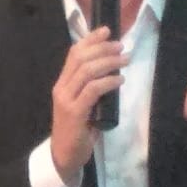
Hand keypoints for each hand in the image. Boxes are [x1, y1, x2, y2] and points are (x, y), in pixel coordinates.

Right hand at [50, 26, 127, 181]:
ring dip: (109, 62)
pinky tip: (119, 80)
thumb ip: (91, 88)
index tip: (107, 30)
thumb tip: (112, 71)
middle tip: (121, 47)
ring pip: (87, 71)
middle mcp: (61, 88)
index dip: (90, 39)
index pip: (74, 53)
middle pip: (81, 58)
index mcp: (62, 84)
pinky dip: (108, 82)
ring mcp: (67, 100)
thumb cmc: (77, 130)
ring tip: (124, 60)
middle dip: (103, 48)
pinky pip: (93, 90)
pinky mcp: (75, 113)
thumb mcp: (82, 104)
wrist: (64, 155)